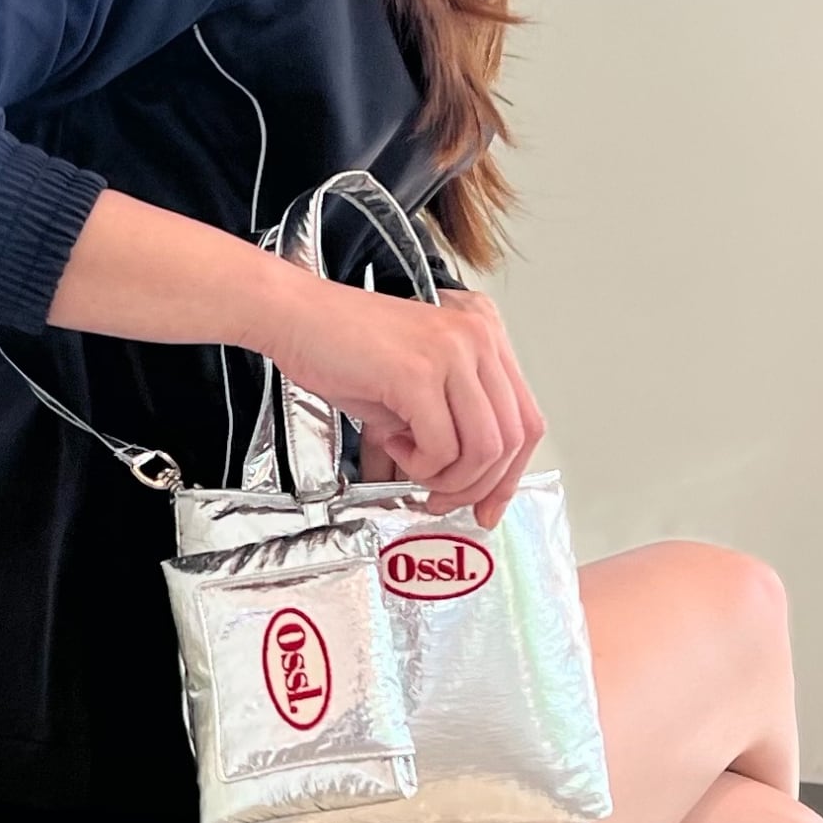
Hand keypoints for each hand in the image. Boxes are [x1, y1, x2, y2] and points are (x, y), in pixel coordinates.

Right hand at [256, 280, 545, 528]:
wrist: (296, 317)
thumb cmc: (345, 348)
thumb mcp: (418, 385)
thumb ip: (455, 424)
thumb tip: (473, 484)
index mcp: (485, 337)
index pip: (526, 420)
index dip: (511, 474)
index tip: (487, 505)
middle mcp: (479, 339)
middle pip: (512, 440)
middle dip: (477, 486)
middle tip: (440, 499)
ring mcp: (453, 353)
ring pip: (483, 450)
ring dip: (447, 478)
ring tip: (411, 466)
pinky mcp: (419, 374)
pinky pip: (443, 448)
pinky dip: (419, 465)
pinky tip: (394, 444)